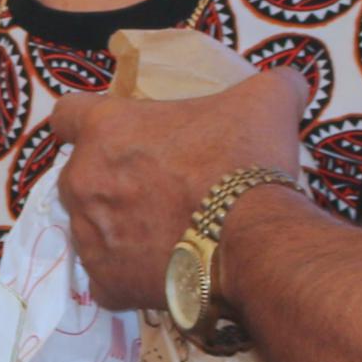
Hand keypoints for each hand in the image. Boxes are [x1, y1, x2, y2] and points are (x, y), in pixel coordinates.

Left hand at [42, 71, 306, 310]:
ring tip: (162, 231)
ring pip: (89, 227)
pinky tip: (159, 269)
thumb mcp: (265, 101)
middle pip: (79, 175)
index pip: (67, 114)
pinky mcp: (106, 282)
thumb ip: (273, 82)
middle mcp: (82, 180)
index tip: (114, 133)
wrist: (253, 243)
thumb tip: (294, 78)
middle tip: (154, 186)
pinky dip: (128, 275)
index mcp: (105, 129)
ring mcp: (89, 235)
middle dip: (108, 179)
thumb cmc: (246, 162)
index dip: (87, 121)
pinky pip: (106, 277)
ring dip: (116, 226)